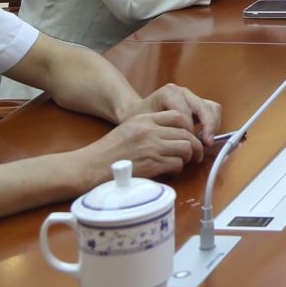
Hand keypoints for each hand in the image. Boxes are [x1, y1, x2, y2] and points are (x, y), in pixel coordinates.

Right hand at [79, 109, 203, 184]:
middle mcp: (149, 131)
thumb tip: (173, 133)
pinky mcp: (151, 164)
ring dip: (189, 156)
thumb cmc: (107, 151)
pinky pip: (176, 163)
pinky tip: (172, 171)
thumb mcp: (128, 128)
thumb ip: (149, 127)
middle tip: (196, 152)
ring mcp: (151, 147)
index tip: (191, 134)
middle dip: (195, 144)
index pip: (177, 115)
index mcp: (143, 119)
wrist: (89, 166)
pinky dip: (178, 168)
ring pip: (185, 148)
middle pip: (185, 133)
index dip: (188, 126)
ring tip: (186, 161)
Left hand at [134, 83, 221, 145]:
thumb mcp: (143, 125)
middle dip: (208, 126)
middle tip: (206, 144)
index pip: (186, 112)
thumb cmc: (136, 119)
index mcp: (169, 93)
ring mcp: (192, 96)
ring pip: (212, 107)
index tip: (187, 146)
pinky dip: (212, 124)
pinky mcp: (198, 102)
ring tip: (205, 142)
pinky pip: (212, 111)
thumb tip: (176, 145)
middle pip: (204, 107)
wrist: (135, 111)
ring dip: (212, 125)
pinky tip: (203, 137)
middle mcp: (183, 92)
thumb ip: (158, 132)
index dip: (189, 130)